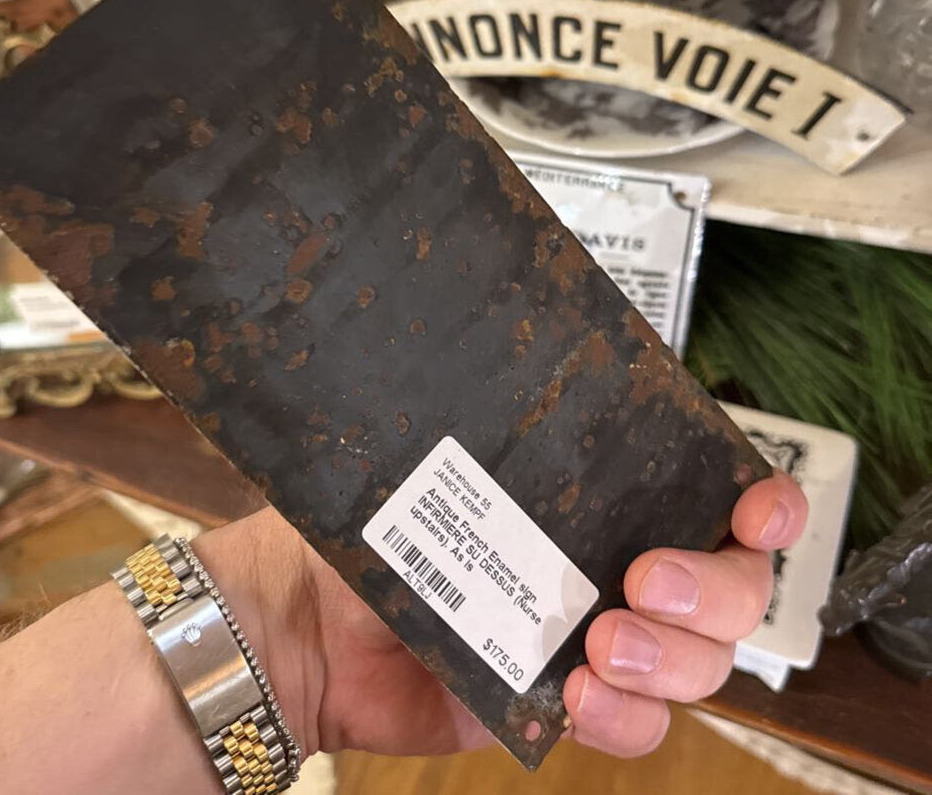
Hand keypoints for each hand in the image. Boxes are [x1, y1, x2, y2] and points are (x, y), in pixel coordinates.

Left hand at [204, 471, 806, 760]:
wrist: (307, 618)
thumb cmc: (370, 520)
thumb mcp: (440, 456)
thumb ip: (498, 421)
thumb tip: (531, 341)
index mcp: (601, 496)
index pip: (716, 496)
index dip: (762, 504)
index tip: (758, 507)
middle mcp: (615, 563)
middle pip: (732, 589)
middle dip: (714, 589)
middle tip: (643, 577)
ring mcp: (598, 637)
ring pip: (701, 663)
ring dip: (674, 659)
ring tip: (601, 642)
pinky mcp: (566, 701)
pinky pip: (639, 727)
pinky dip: (627, 719)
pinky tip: (580, 695)